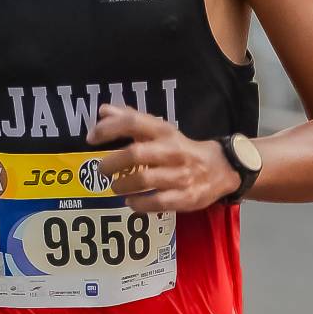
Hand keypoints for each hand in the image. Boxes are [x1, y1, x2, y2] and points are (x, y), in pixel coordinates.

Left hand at [87, 107, 238, 213]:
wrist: (221, 169)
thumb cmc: (182, 149)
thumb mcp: (160, 130)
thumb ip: (132, 119)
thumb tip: (102, 110)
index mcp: (165, 132)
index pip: (133, 123)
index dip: (108, 128)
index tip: (91, 138)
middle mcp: (172, 151)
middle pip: (135, 154)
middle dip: (112, 163)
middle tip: (101, 170)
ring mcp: (180, 175)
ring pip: (143, 180)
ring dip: (122, 185)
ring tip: (115, 186)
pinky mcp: (185, 197)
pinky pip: (155, 202)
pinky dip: (138, 203)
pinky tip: (131, 201)